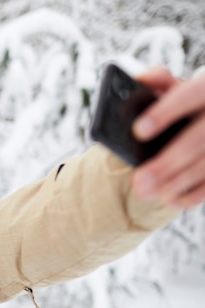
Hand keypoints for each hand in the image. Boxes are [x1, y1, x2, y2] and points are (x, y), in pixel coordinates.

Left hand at [131, 67, 204, 208]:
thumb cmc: (193, 100)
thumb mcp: (180, 86)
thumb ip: (160, 81)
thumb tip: (140, 79)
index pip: (188, 96)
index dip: (165, 112)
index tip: (138, 130)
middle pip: (197, 139)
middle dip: (166, 163)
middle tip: (138, 180)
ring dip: (176, 182)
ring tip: (147, 193)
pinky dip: (195, 194)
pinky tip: (171, 200)